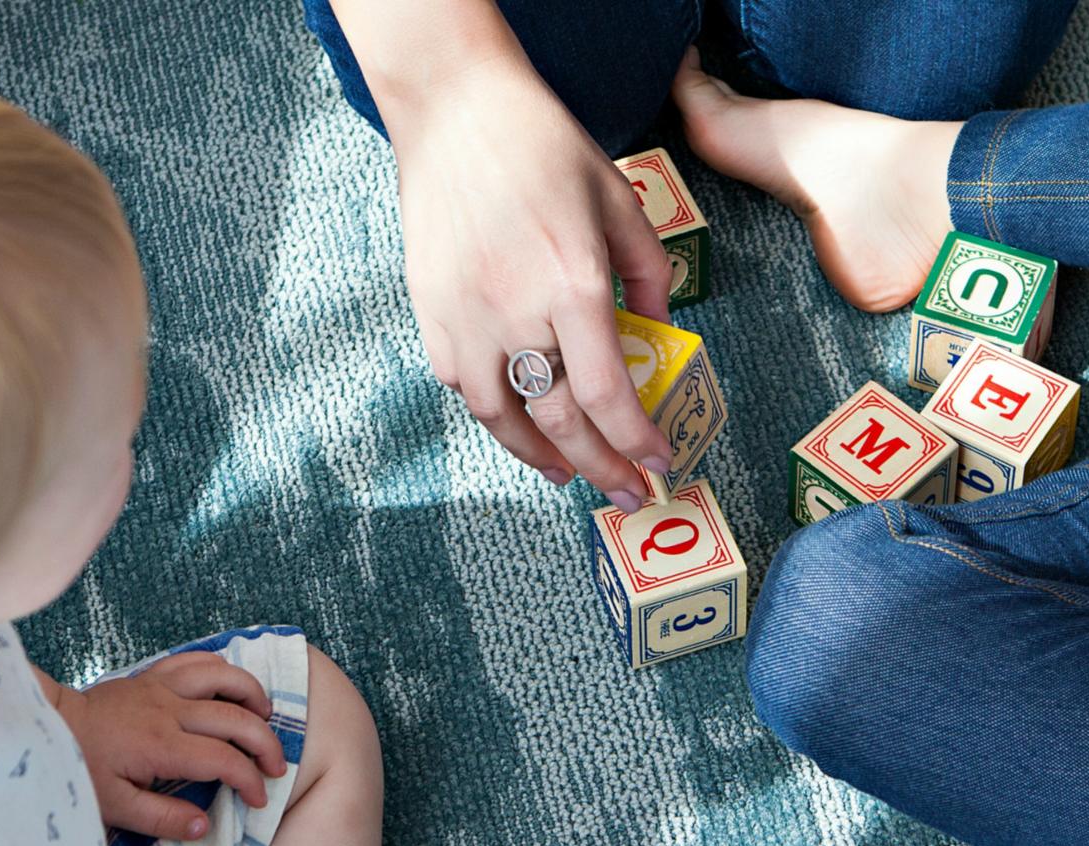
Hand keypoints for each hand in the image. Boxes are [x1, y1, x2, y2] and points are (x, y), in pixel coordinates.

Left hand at [51, 653, 285, 840]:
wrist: (49, 726)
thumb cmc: (79, 769)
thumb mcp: (114, 807)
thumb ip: (162, 819)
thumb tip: (205, 826)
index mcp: (161, 746)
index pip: (223, 760)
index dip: (250, 780)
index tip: (258, 799)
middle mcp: (168, 710)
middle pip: (236, 717)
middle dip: (266, 743)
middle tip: (277, 766)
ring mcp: (162, 687)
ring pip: (224, 676)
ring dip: (253, 695)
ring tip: (265, 718)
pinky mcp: (153, 675)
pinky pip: (197, 660)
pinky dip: (223, 668)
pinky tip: (232, 687)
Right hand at [385, 61, 674, 510]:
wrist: (456, 110)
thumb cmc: (544, 147)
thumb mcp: (620, 202)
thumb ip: (648, 276)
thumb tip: (658, 337)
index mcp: (572, 284)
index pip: (608, 395)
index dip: (635, 441)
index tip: (658, 463)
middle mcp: (515, 311)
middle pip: (561, 420)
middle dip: (602, 468)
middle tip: (627, 493)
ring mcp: (465, 316)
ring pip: (503, 418)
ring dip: (541, 457)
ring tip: (570, 472)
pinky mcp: (430, 311)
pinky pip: (463, 385)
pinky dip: (495, 413)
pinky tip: (519, 420)